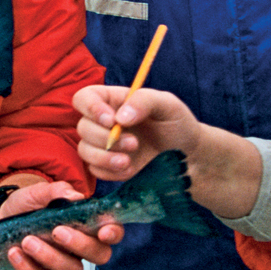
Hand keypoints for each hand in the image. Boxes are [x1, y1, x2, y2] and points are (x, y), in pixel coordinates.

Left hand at [0, 180, 124, 269]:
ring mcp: (65, 264)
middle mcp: (81, 246)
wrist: (1, 219)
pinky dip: (29, 269)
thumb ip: (57, 191)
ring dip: (50, 256)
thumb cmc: (24, 206)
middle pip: (99, 255)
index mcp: (86, 223)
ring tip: (27, 241)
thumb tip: (75, 197)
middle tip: (57, 231)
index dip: (113, 233)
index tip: (103, 232)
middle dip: (80, 244)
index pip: (112, 231)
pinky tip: (16, 253)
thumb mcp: (37, 192)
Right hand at [73, 85, 202, 179]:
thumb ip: (144, 101)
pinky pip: (94, 170)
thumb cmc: (177, 124)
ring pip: (84, 150)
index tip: (111, 120)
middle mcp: (104, 122)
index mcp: (113, 101)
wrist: (188, 155)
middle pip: (83, 127)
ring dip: (105, 157)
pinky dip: (110, 171)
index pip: (84, 98)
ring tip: (129, 160)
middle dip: (105, 138)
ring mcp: (104, 145)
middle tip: (134, 143)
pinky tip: (130, 168)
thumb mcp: (168, 104)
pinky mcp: (107, 167)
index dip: (90, 108)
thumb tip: (120, 117)